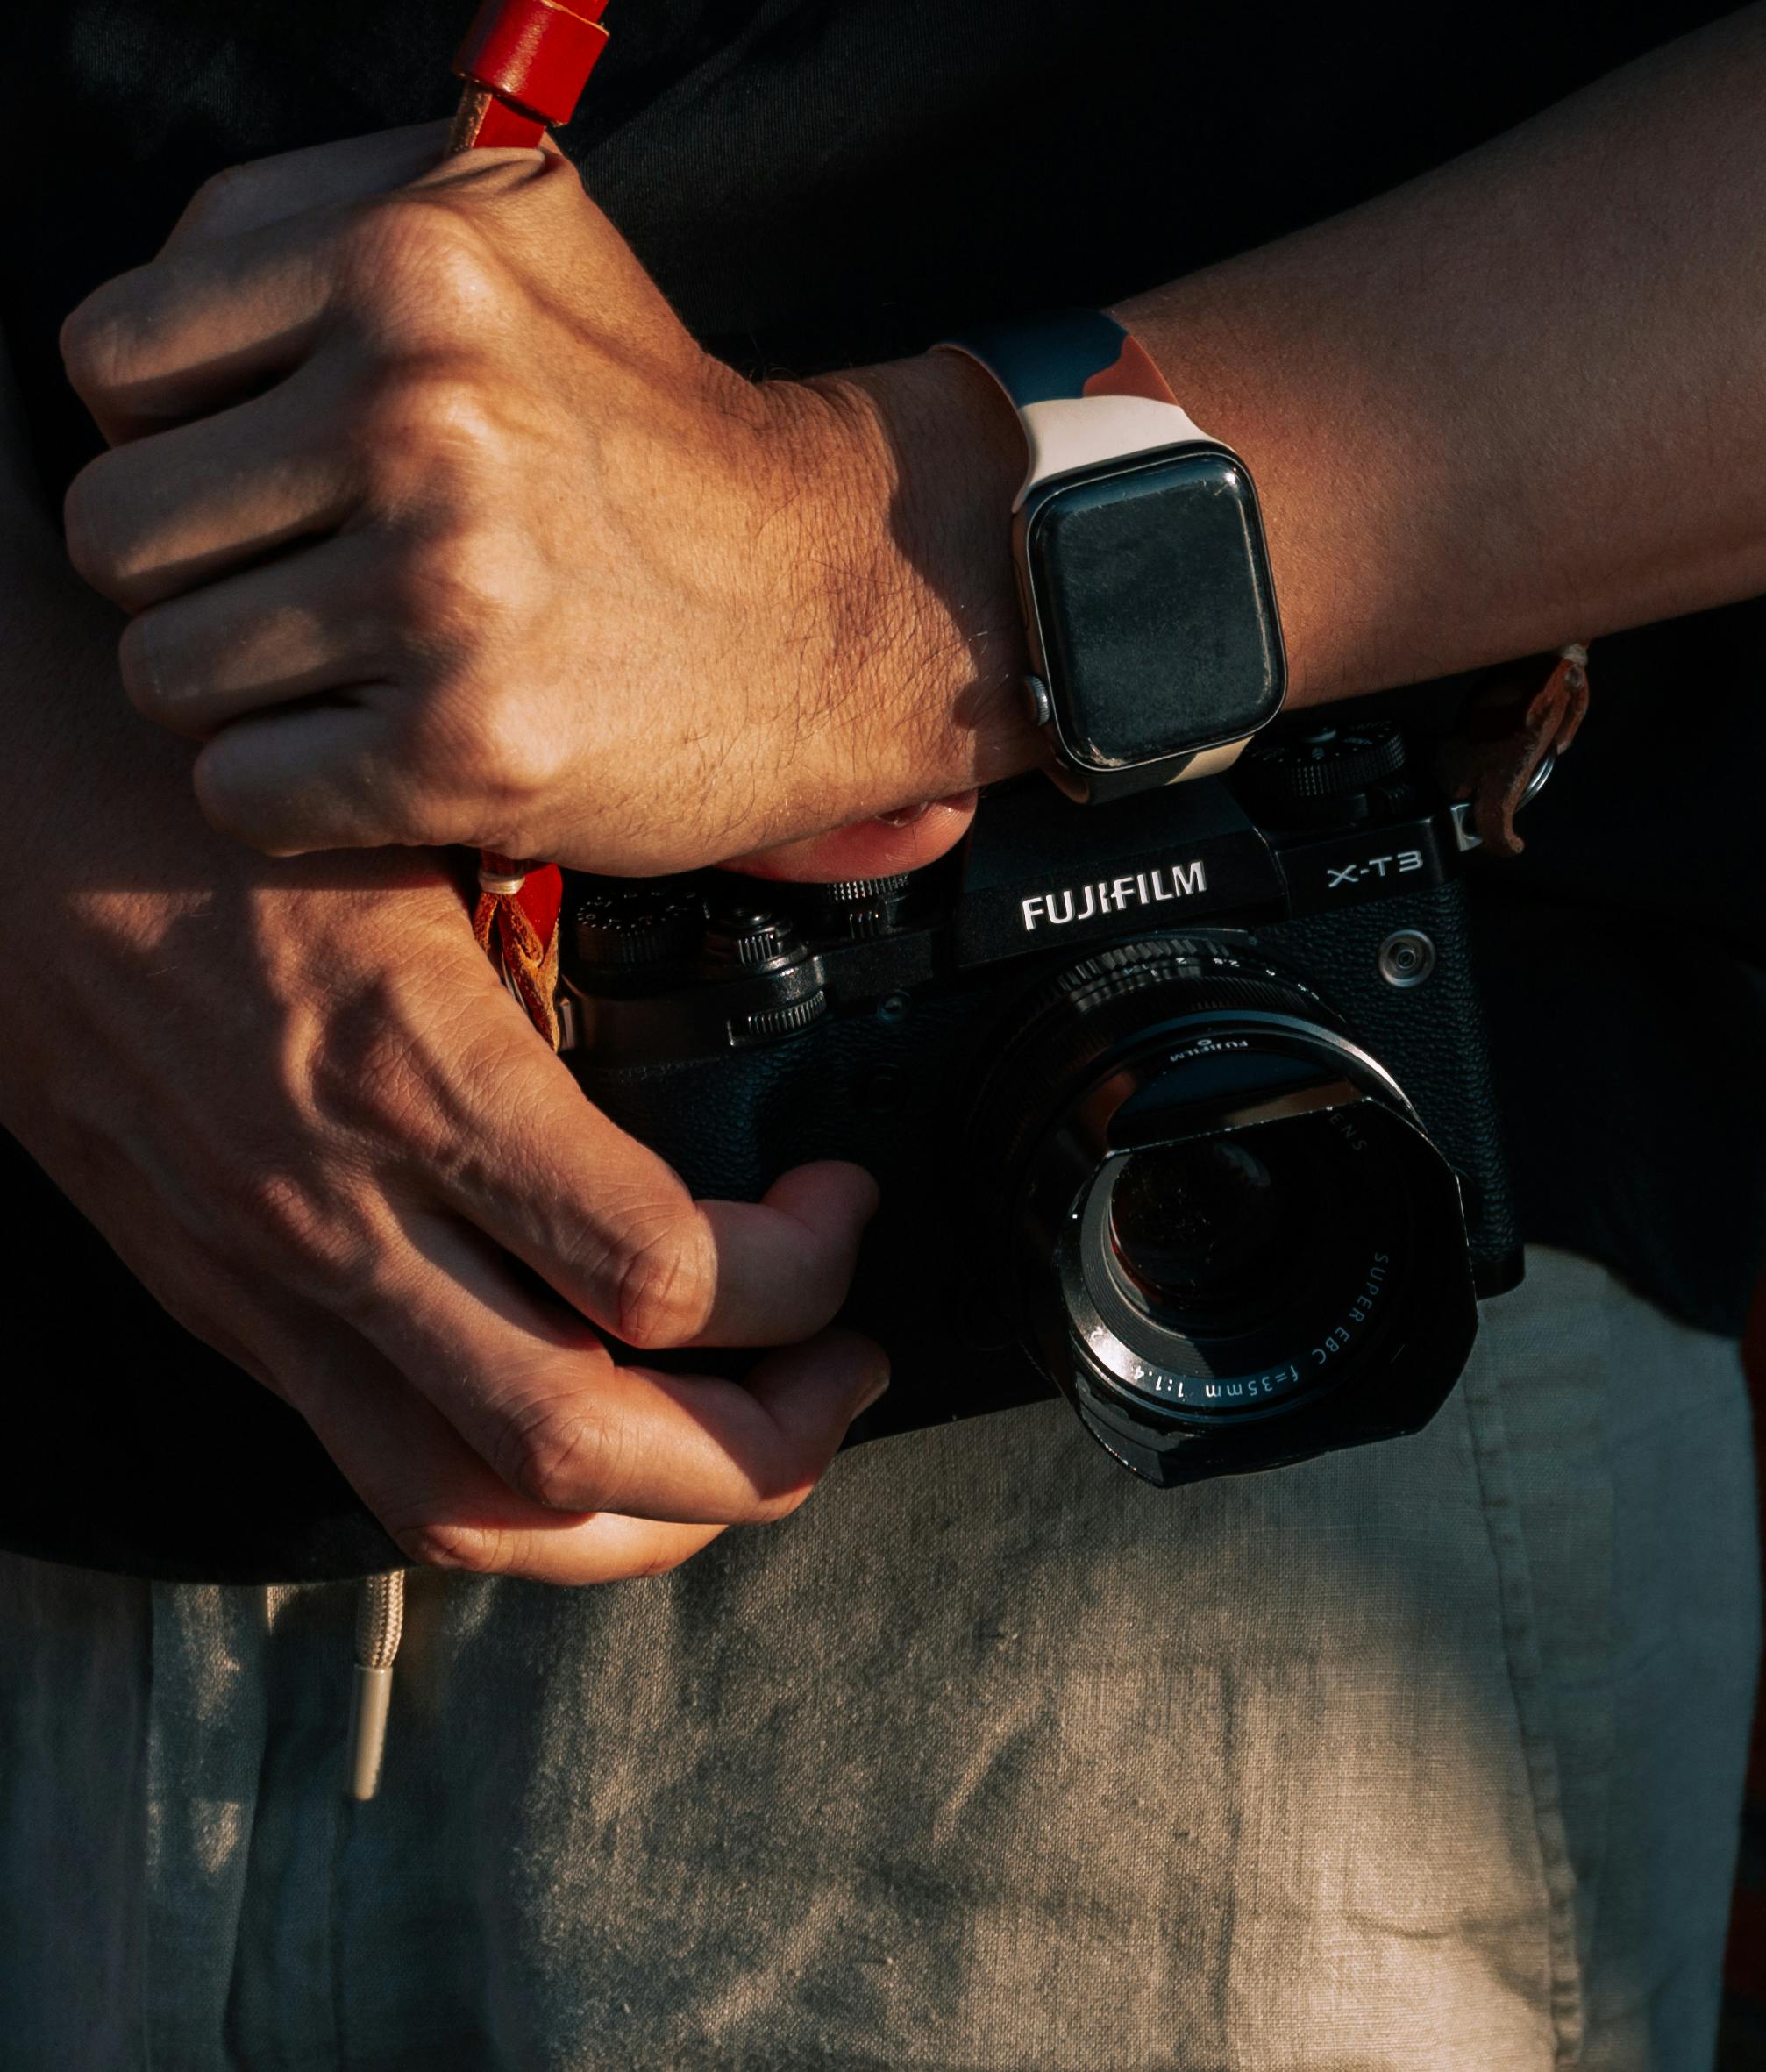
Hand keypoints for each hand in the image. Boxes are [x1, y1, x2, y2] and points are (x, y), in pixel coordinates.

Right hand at [0, 558, 895, 1582]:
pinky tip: (607, 1423)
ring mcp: (262, 1282)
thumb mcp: (435, 817)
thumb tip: (835, 866)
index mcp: (412, 1067)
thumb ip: (587, 898)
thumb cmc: (222, 787)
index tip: (844, 1199)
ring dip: (647, 1517)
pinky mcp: (219, 1307)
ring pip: (469, 1510)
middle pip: (576, 1445)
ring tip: (754, 1438)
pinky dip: (521, 1492)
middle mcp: (333, 1209)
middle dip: (758, 1448)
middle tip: (846, 1365)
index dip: (801, 1271)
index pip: (656, 1271)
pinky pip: (383, 1466)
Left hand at [55, 127, 1033, 876]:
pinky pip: (243, 790)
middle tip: (328, 584)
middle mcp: (423, 408)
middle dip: (207, 574)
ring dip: (254, 691)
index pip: (114, 363)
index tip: (277, 470)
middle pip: (123, 530)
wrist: (859, 599)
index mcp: (411, 260)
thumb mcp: (520, 249)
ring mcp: (445, 585)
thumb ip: (316, 233)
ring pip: (167, 670)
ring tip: (376, 666)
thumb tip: (150, 345)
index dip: (179, 433)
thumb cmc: (661, 441)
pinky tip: (404, 748)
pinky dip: (306, 794)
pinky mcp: (468, 744)